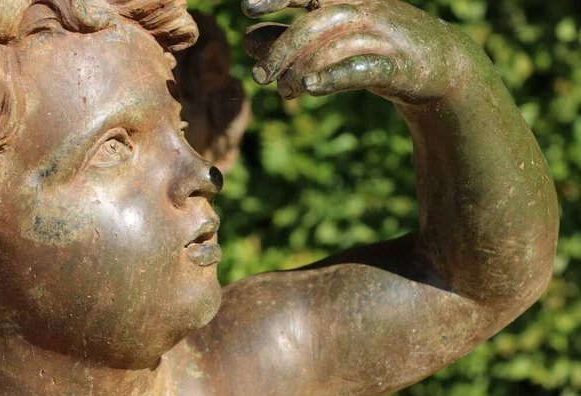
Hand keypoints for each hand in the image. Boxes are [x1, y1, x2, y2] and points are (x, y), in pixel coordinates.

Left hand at [242, 0, 476, 104]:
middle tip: (259, 76)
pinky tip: (311, 89)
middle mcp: (364, 10)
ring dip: (302, 70)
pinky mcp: (398, 66)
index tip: (247, 8)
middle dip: (282, 48)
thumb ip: (295, 37)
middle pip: (315, 22)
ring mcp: (383, 37)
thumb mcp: (337, 37)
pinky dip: (335, 77)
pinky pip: (363, 68)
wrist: (443, 65)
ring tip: (284, 92)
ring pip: (334, 46)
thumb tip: (248, 40)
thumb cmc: (379, 46)